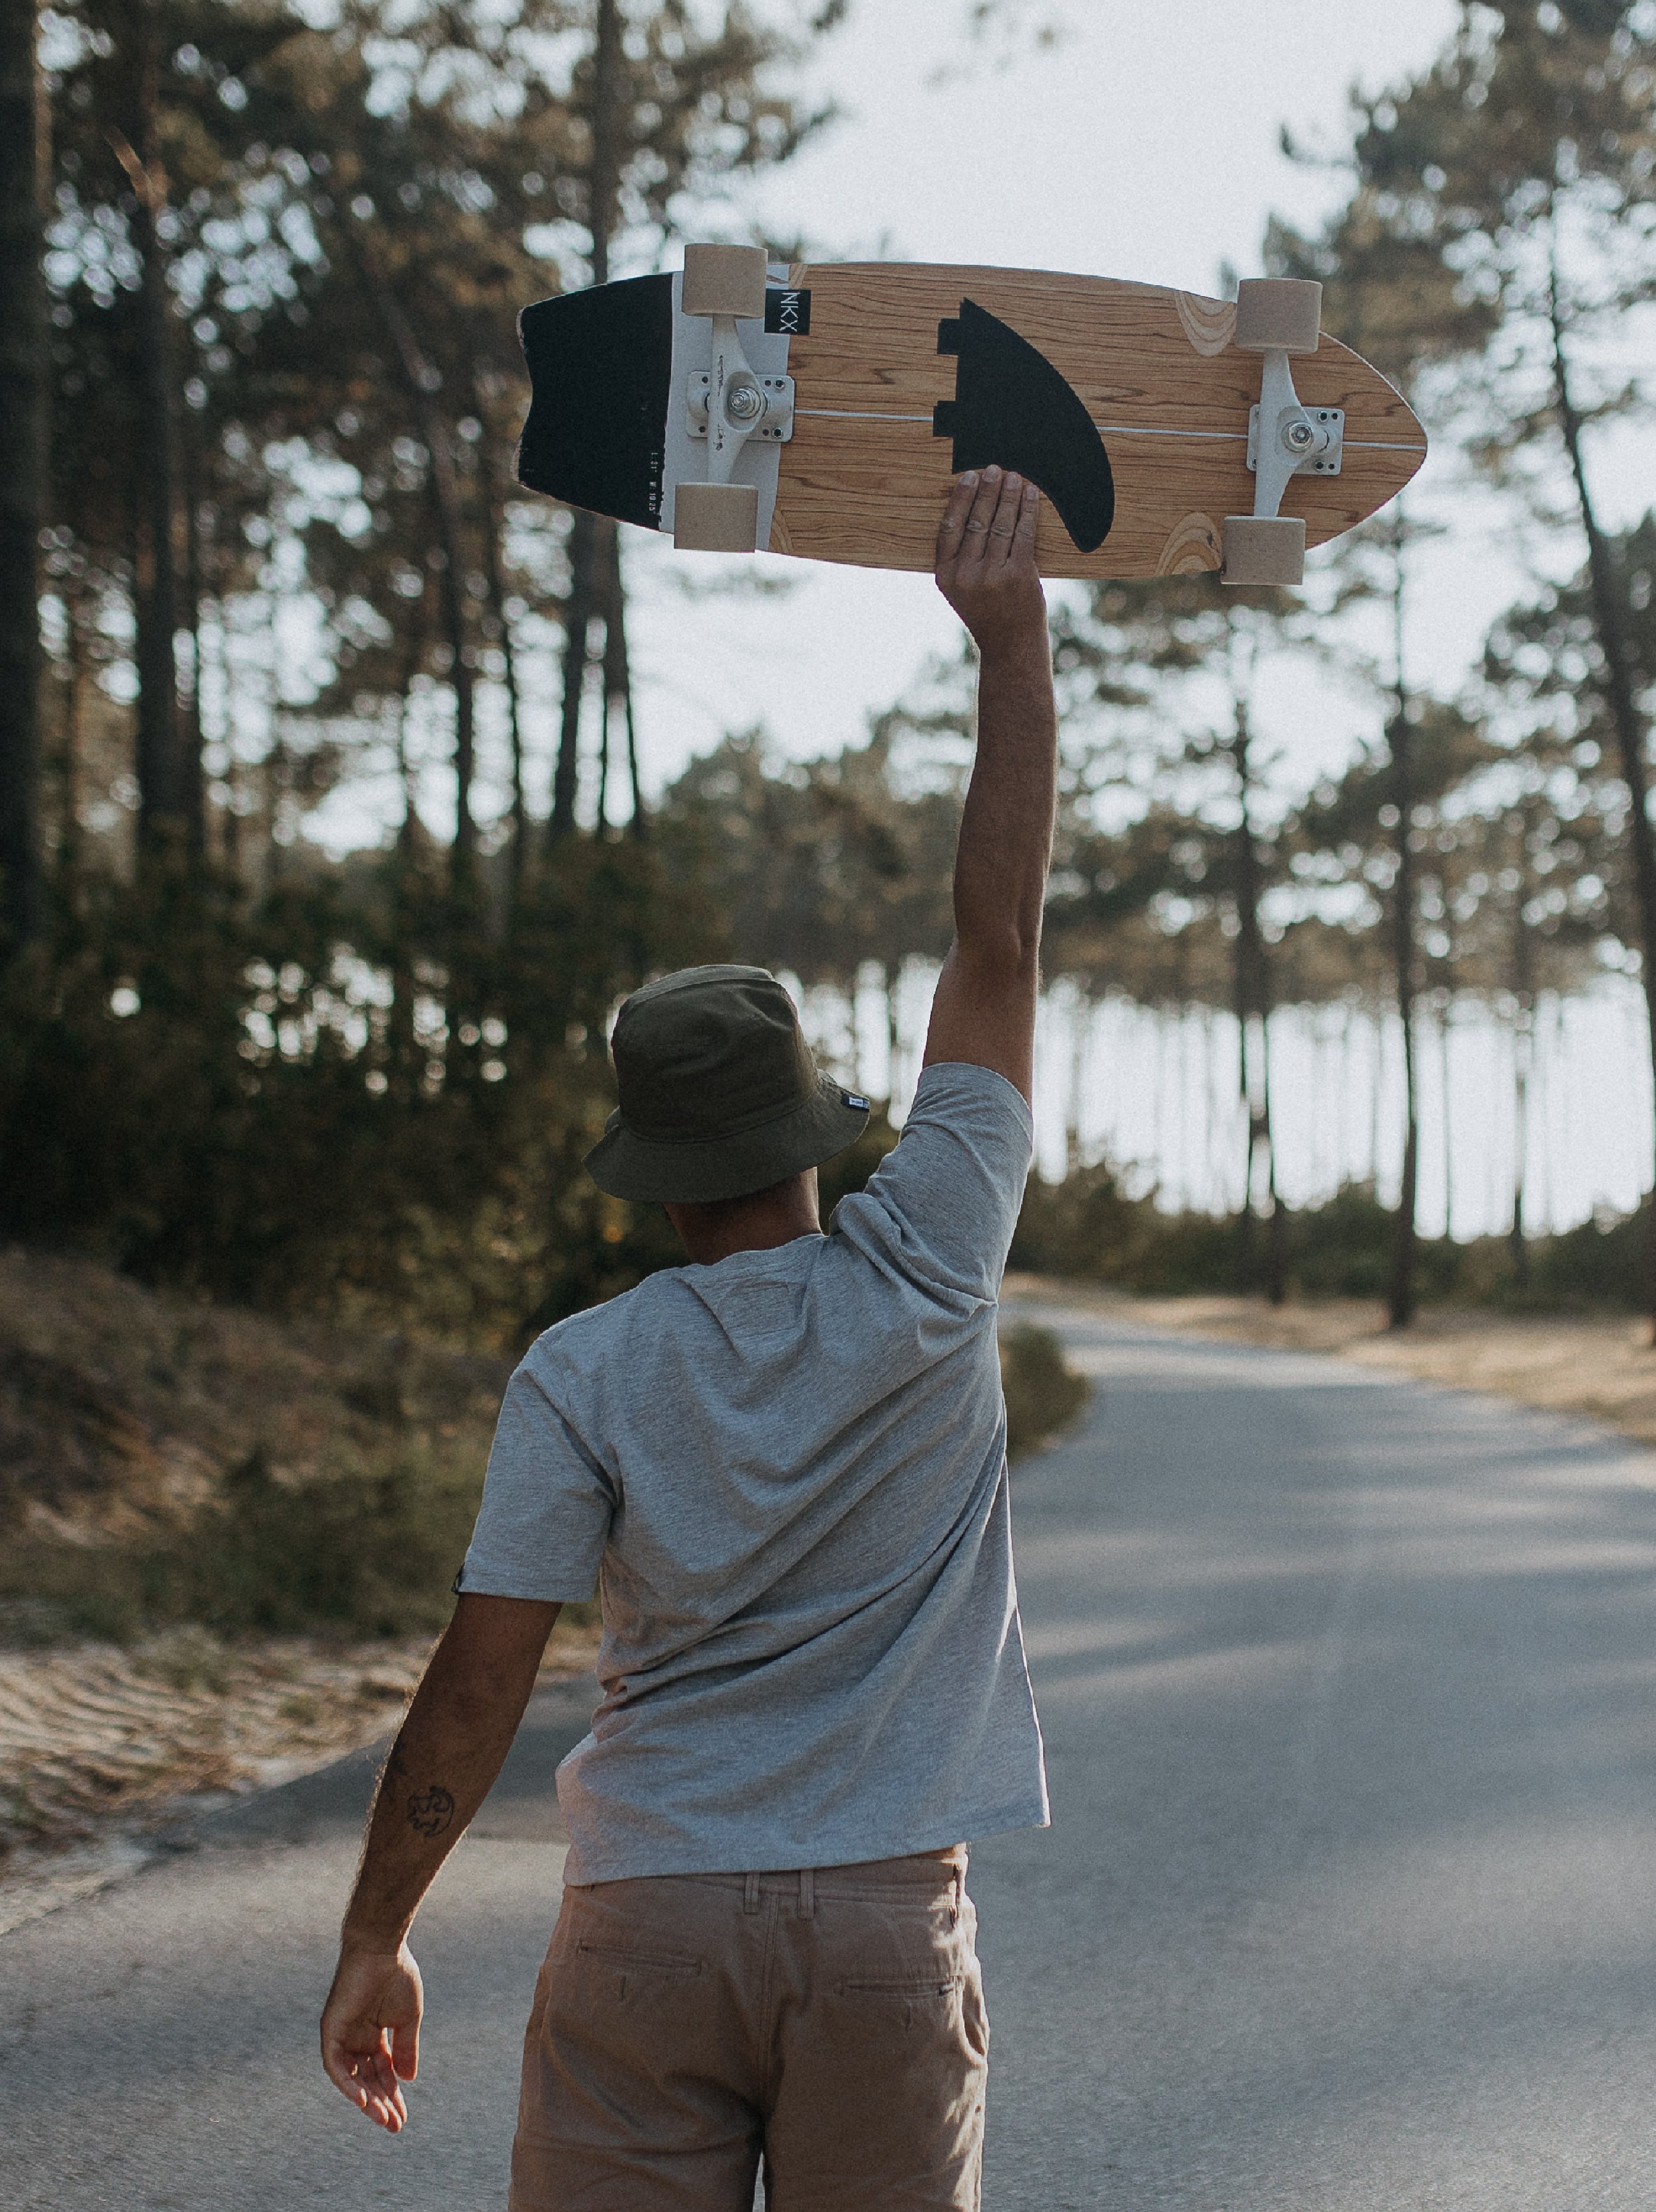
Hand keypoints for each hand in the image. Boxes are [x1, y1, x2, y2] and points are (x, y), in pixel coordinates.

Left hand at [320, 1940, 422, 2132]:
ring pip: (351, 2077)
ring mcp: (343, 2035)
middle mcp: (357, 2038)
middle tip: (394, 2126)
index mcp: (375, 2034)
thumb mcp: (408, 2018)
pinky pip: (335, 2064)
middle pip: (367, 2079)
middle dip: (381, 2103)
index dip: (393, 2095)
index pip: (383, 2072)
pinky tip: (362, 2099)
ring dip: (365, 2099)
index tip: (403, 2117)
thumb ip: (406, 2048)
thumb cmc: (398, 1975)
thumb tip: (408, 2080)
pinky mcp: (331, 2029)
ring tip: (382, 2118)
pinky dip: (346, 2083)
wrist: (382, 1949)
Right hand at [935, 466, 1045, 655]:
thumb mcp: (962, 589)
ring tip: (1014, 477)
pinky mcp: (1019, 576)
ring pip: (1001, 525)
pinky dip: (1028, 511)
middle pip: (976, 521)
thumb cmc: (988, 612)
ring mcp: (993, 576)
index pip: (950, 528)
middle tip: (994, 469)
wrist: (1010, 646)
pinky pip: (1023, 535)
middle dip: (987, 491)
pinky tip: (1030, 496)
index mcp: (945, 576)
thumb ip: (962, 557)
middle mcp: (966, 576)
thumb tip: (973, 506)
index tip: (969, 477)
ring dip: (1009, 496)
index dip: (960, 499)